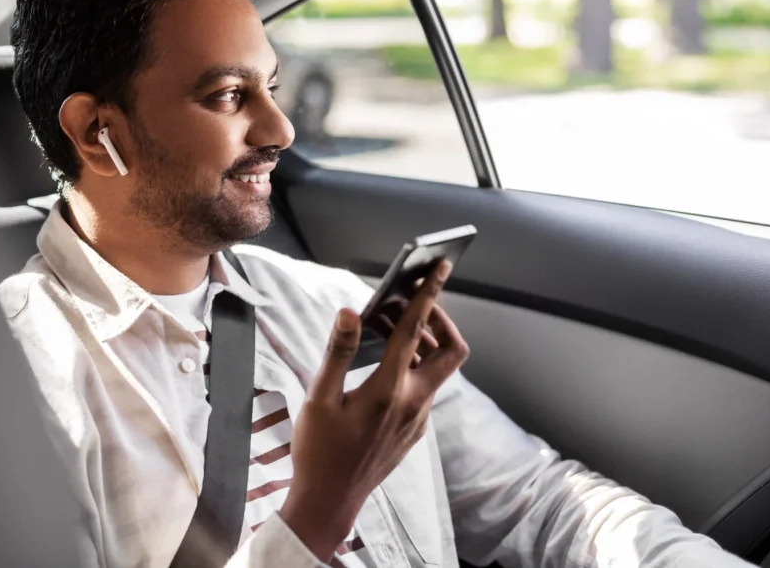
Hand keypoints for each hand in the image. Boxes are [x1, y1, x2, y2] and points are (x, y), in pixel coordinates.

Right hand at [279, 259, 469, 560]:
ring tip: (387, 328)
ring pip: (438, 369)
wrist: (330, 501)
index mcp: (389, 390)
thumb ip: (338, 352)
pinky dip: (414, 365)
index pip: (416, 331)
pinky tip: (384, 364)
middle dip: (439, 319)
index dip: (428, 294)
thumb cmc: (319, 451)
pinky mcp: (414, 430)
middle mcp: (413, 403)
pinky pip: (425, 387)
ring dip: (422, 342)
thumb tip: (351, 312)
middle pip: (451, 350)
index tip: (439, 267)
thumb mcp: (319, 398)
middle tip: (411, 302)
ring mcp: (418, 419)